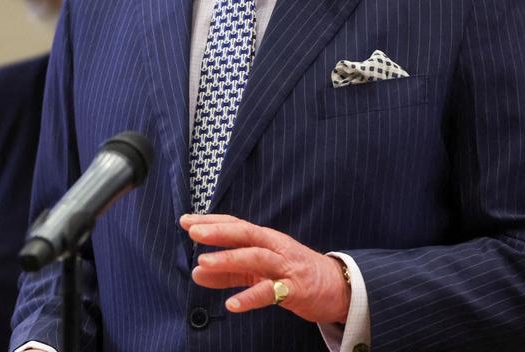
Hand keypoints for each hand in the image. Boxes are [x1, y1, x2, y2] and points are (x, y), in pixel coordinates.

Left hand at [181, 213, 350, 323]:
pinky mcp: (295, 290)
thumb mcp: (259, 271)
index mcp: (265, 239)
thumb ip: (228, 272)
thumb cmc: (294, 274)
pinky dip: (251, 297)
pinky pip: (271, 292)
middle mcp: (275, 247)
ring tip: (203, 263)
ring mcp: (286, 267)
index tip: (185, 221)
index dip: (211, 222)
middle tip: (193, 231)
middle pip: (245, 234)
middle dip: (219, 231)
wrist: (338, 288)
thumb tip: (196, 272)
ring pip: (256, 258)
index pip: (235, 225)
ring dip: (229, 259)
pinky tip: (232, 304)